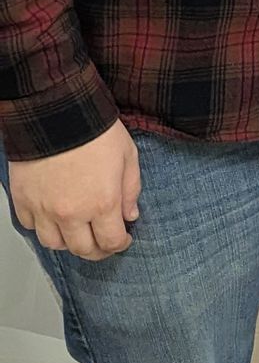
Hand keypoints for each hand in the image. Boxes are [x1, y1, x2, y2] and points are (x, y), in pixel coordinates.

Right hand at [9, 121, 141, 258]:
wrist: (57, 112)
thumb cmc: (94, 130)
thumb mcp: (128, 156)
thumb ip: (131, 190)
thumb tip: (131, 215)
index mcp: (102, 204)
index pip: (111, 242)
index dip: (121, 244)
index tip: (124, 239)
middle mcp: (72, 213)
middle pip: (83, 250)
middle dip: (97, 250)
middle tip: (102, 242)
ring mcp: (44, 209)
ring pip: (54, 244)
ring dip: (68, 242)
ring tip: (77, 231)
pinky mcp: (23, 200)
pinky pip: (30, 226)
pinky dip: (42, 226)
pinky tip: (52, 216)